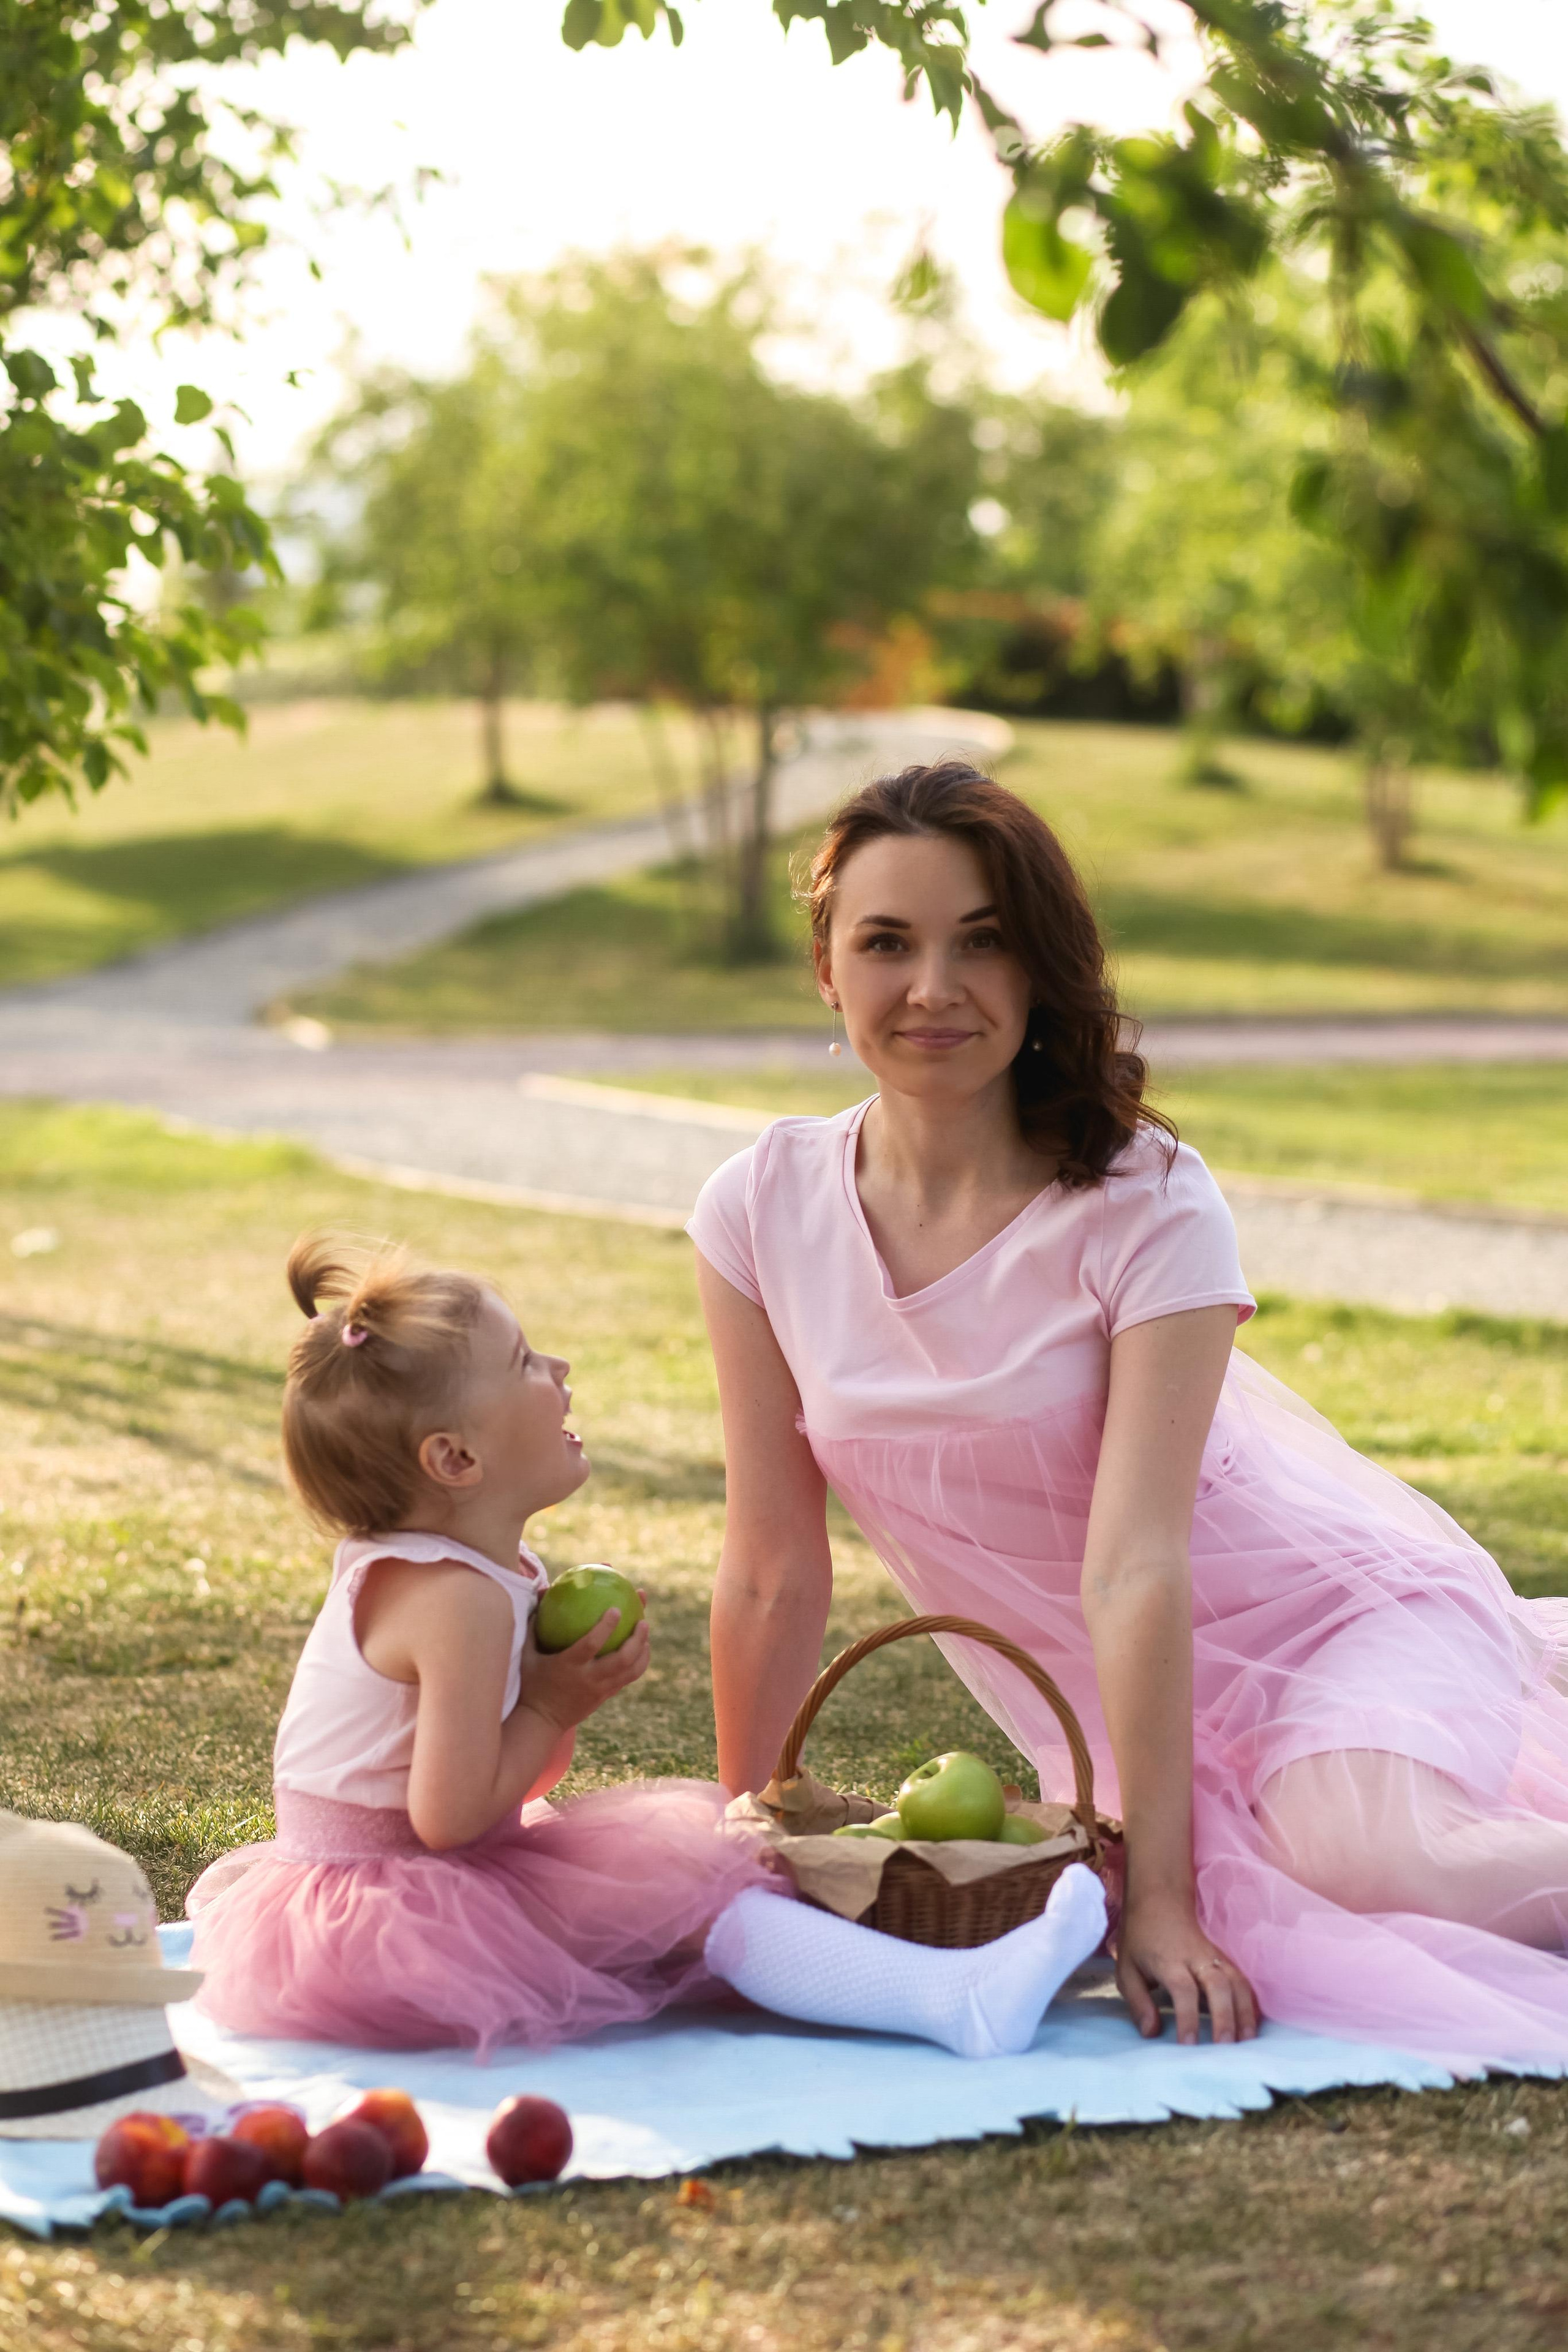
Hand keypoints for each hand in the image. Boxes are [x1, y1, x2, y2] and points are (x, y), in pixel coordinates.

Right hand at [513, 1605, 649, 1734]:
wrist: (540, 1722)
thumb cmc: (531, 1683)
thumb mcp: (525, 1655)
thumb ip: (534, 1625)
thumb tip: (543, 1591)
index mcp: (569, 1666)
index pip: (591, 1645)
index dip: (606, 1627)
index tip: (616, 1609)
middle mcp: (588, 1678)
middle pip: (622, 1659)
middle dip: (637, 1639)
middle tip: (643, 1619)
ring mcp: (600, 1690)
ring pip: (631, 1671)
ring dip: (643, 1650)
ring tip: (645, 1630)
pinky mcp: (605, 1696)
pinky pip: (627, 1678)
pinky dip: (638, 1662)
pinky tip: (640, 1648)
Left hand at [1115, 1886, 1258, 2044]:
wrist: (1160, 1901)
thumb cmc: (1140, 1940)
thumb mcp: (1126, 1969)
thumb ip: (1138, 2002)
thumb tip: (1152, 2033)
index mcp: (1169, 1961)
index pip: (1182, 1990)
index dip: (1187, 2017)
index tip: (1188, 2044)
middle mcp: (1196, 1958)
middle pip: (1218, 1985)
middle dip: (1225, 2017)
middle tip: (1225, 2046)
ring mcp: (1214, 1957)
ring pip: (1237, 1982)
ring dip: (1245, 2012)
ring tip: (1247, 2041)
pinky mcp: (1225, 1960)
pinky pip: (1243, 1981)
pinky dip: (1251, 2003)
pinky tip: (1253, 2025)